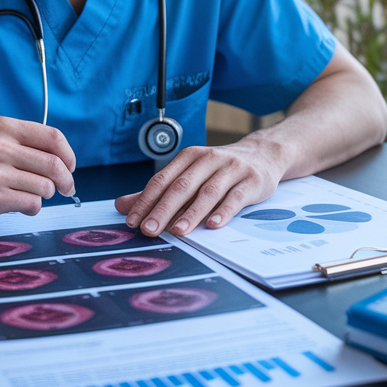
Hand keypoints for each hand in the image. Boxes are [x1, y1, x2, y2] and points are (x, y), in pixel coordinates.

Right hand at [0, 116, 75, 222]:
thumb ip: (22, 144)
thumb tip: (62, 162)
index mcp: (3, 127)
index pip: (53, 137)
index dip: (69, 155)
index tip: (70, 167)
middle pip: (54, 164)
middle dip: (66, 180)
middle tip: (65, 188)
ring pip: (45, 187)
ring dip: (44, 195)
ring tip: (30, 195)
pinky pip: (31, 204)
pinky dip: (31, 208)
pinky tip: (19, 205)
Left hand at [114, 141, 281, 236]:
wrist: (263, 155)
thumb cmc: (220, 170)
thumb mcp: (189, 175)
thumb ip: (158, 192)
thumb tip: (122, 205)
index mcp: (189, 157)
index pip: (162, 180)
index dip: (146, 201)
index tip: (133, 221)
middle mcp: (209, 159)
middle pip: (182, 186)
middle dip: (163, 209)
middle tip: (149, 230)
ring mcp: (232, 168)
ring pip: (208, 192)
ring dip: (191, 213)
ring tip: (178, 232)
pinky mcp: (251, 180)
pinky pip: (236, 197)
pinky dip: (224, 211)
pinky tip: (213, 224)